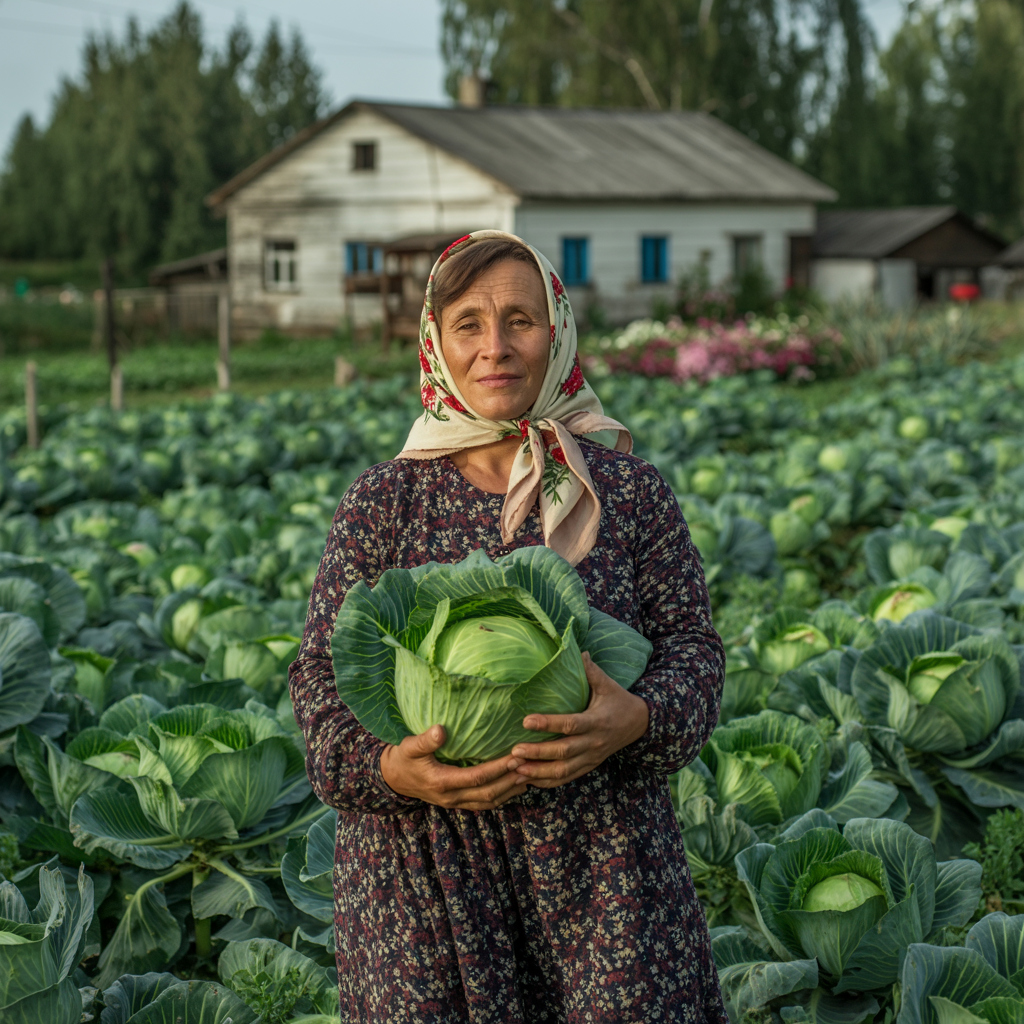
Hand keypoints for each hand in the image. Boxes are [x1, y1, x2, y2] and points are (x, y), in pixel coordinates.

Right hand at [380, 725, 527, 810]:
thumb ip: (425, 740)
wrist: (392, 778)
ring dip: (510, 790)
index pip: (477, 778)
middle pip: (488, 794)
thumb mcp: (409, 747)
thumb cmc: (403, 759)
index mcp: (443, 782)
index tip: (516, 757)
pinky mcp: (458, 801)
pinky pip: (484, 803)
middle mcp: (452, 797)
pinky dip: (502, 796)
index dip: (498, 769)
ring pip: (489, 802)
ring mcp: (455, 802)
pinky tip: (515, 786)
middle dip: (511, 781)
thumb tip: (440, 730)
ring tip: (530, 776)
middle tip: (530, 766)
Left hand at [510, 651, 649, 788]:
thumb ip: (591, 670)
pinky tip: (529, 779)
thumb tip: (578, 650)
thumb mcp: (607, 684)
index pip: (570, 724)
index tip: (525, 721)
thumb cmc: (618, 700)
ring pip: (564, 770)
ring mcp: (592, 757)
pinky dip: (548, 781)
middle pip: (563, 752)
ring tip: (516, 769)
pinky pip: (567, 778)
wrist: (639, 724)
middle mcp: (594, 743)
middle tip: (514, 751)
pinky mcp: (589, 766)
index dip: (548, 723)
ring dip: (539, 772)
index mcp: (597, 721)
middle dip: (538, 753)